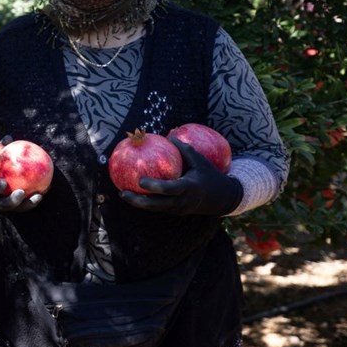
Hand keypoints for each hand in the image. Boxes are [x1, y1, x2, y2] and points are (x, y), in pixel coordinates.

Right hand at [0, 137, 44, 212]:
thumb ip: (1, 148)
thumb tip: (8, 137)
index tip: (3, 182)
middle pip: (4, 205)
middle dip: (13, 201)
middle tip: (22, 192)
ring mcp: (7, 206)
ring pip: (17, 208)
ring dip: (28, 204)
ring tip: (38, 196)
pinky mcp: (18, 207)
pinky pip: (27, 204)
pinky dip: (35, 199)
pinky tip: (46, 190)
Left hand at [120, 139, 241, 215]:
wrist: (223, 198)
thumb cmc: (210, 175)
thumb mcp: (201, 161)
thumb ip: (185, 149)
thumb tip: (169, 135)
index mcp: (190, 188)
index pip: (170, 189)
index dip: (154, 186)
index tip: (140, 180)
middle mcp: (183, 202)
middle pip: (157, 205)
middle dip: (139, 201)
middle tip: (123, 192)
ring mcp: (179, 209)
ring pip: (156, 209)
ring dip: (139, 204)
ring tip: (123, 194)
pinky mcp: (176, 212)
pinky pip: (159, 208)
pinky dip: (146, 203)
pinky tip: (133, 195)